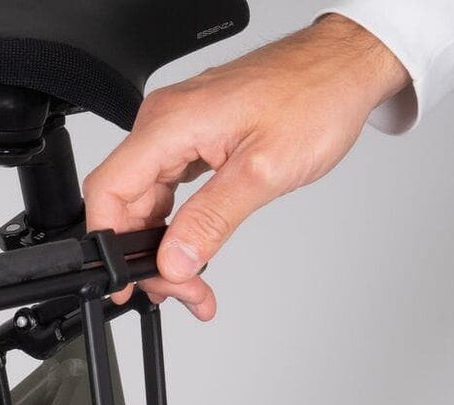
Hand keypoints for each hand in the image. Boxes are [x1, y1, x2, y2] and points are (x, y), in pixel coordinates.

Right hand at [84, 15, 410, 318]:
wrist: (345, 66)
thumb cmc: (316, 97)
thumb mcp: (264, 170)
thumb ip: (211, 220)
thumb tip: (175, 261)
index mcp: (171, 124)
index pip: (109, 190)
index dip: (108, 244)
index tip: (128, 282)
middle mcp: (165, 123)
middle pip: (127, 205)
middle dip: (149, 257)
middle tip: (183, 289)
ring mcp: (177, 130)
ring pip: (148, 203)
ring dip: (166, 247)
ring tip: (195, 280)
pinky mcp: (194, 138)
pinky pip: (169, 190)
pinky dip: (179, 225)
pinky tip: (197, 248)